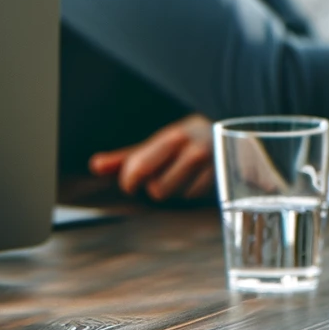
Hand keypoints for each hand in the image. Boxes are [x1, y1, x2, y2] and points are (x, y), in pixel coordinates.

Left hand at [88, 114, 214, 201]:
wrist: (232, 131)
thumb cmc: (187, 139)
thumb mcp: (157, 143)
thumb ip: (127, 156)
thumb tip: (96, 166)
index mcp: (173, 137)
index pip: (138, 168)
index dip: (129, 181)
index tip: (131, 182)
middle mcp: (194, 150)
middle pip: (157, 189)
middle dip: (156, 186)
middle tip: (163, 175)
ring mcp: (213, 165)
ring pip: (177, 196)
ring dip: (175, 190)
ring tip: (182, 175)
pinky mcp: (225, 177)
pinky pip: (196, 197)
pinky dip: (192, 191)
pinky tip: (197, 178)